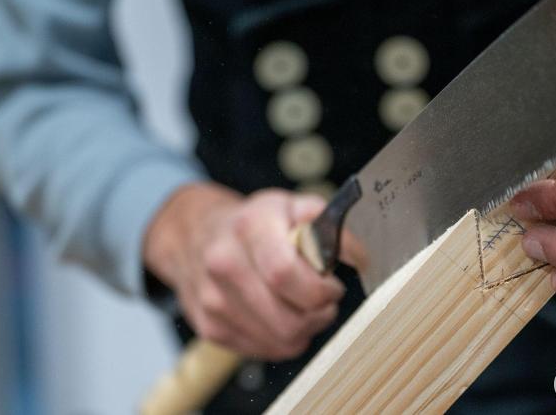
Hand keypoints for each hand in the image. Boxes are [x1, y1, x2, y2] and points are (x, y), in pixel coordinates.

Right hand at [144, 184, 343, 359]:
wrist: (195, 233)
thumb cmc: (254, 222)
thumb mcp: (292, 206)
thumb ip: (331, 225)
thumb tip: (361, 257)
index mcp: (250, 227)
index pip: (286, 273)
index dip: (320, 289)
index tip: (332, 285)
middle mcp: (224, 263)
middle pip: (287, 318)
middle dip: (319, 314)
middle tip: (325, 300)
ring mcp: (212, 300)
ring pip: (280, 340)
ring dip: (305, 330)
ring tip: (306, 307)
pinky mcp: (209, 327)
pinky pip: (263, 351)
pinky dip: (283, 340)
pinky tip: (282, 316)